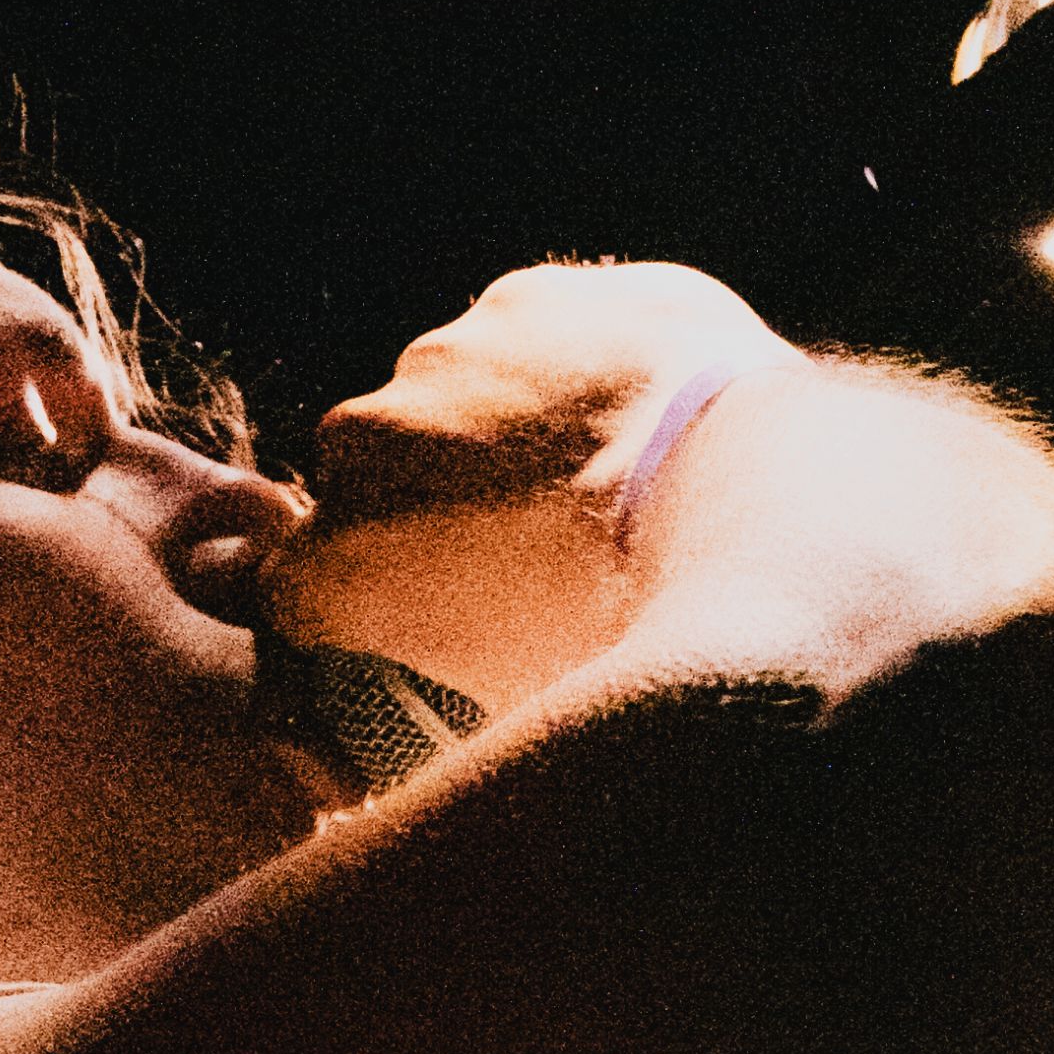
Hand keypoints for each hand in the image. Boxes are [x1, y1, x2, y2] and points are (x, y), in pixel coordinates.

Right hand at [264, 259, 796, 727]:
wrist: (752, 510)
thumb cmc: (634, 643)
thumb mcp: (523, 723)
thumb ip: (455, 717)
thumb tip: (468, 758)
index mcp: (337, 567)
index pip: (302, 594)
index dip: (363, 617)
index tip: (429, 635)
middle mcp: (362, 444)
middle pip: (371, 480)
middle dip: (427, 511)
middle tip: (531, 557)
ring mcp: (449, 355)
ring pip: (451, 397)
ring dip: (497, 431)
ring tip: (600, 477)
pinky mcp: (534, 295)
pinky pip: (532, 337)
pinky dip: (569, 371)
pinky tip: (639, 412)